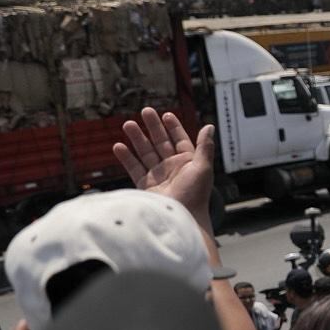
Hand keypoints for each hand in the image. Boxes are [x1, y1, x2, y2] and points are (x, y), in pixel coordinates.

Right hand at [114, 107, 216, 227]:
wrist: (181, 218)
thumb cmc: (196, 195)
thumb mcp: (203, 167)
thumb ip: (204, 146)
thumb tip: (210, 126)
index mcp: (188, 162)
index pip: (180, 140)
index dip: (173, 127)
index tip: (166, 115)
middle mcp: (172, 168)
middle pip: (160, 143)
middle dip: (153, 127)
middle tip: (145, 111)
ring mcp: (158, 176)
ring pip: (145, 153)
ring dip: (137, 138)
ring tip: (128, 124)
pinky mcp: (145, 186)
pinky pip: (133, 168)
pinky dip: (126, 157)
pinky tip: (119, 146)